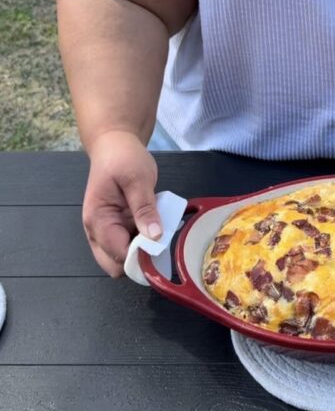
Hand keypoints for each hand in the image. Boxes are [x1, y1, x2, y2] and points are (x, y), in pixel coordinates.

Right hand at [82, 130, 162, 277]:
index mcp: (97, 220)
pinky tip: (156, 228)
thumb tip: (154, 237)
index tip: (161, 249)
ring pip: (123, 259)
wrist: (114, 144)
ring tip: (160, 234)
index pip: (117, 254)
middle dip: (138, 261)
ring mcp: (106, 231)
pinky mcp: (117, 228)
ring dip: (142, 252)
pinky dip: (143, 243)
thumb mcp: (137, 178)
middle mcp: (97, 232)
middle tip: (161, 244)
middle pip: (115, 265)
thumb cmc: (122, 158)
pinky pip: (130, 246)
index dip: (140, 257)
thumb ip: (144, 208)